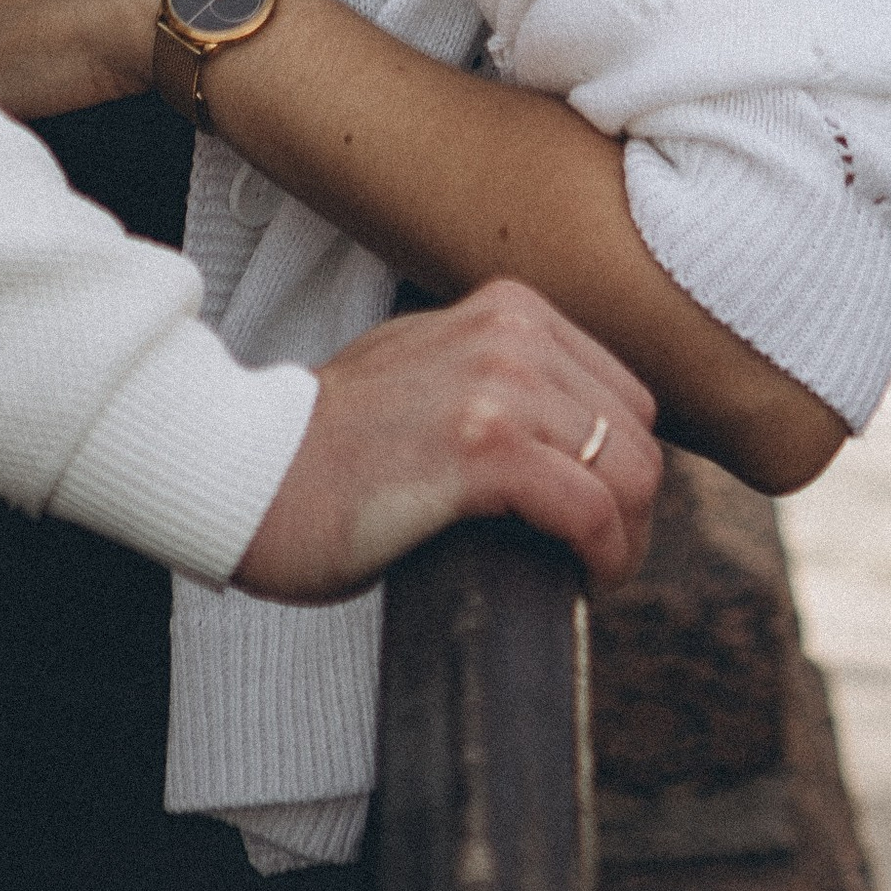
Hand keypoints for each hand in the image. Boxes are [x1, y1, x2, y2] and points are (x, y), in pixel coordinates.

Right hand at [234, 281, 659, 603]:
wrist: (252, 470)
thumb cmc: (335, 445)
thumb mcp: (431, 370)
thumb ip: (502, 379)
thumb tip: (577, 437)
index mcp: (508, 309)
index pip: (625, 396)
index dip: (623, 470)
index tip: (598, 522)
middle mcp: (511, 332)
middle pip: (638, 436)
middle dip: (633, 510)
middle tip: (595, 562)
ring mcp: (498, 385)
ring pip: (632, 473)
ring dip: (624, 541)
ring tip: (587, 575)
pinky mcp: (482, 448)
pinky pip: (592, 509)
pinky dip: (602, 555)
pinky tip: (578, 581)